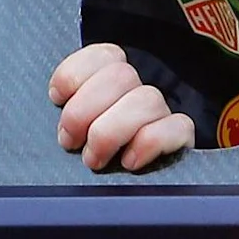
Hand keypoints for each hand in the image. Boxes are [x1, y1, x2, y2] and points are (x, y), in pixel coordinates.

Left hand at [50, 42, 193, 171]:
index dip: (74, 74)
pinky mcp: (182, 135)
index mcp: (113, 76)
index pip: (102, 55)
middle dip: (84, 111)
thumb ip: (70, 109)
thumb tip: (56, 102)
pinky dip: (148, 144)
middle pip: (120, 76)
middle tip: (69, 141)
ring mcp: (164, 109)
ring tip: (93, 159)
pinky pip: (177, 127)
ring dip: (110, 132)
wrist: (134, 182)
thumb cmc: (93, 152)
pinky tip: (129, 161)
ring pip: (146, 100)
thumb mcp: (75, 126)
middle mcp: (140, 87)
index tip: (57, 98)